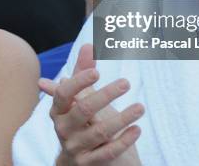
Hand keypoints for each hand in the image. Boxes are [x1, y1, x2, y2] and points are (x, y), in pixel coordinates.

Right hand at [40, 44, 142, 165]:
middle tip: (126, 82)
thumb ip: (83, 73)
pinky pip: (108, 152)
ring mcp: (75, 148)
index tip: (97, 71)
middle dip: (105, 95)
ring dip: (122, 118)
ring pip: (100, 132)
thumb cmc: (82, 120)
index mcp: (58, 110)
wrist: (80, 160)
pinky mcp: (88, 163)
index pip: (64, 93)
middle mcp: (63, 129)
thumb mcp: (81, 98)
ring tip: (140, 107)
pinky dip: (124, 140)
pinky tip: (137, 129)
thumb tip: (89, 45)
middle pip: (83, 110)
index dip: (79, 81)